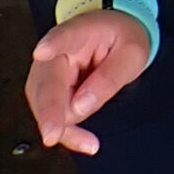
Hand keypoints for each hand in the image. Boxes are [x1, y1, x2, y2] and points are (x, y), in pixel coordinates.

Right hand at [26, 10, 150, 155]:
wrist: (116, 34)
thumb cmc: (122, 39)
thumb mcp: (131, 54)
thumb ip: (109, 78)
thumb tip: (79, 107)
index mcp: (80, 32)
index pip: (64, 36)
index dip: (52, 44)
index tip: (42, 52)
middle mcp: (57, 52)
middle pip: (45, 82)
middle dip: (48, 112)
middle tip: (53, 135)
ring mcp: (48, 72)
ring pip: (43, 105)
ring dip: (60, 126)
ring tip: (87, 142)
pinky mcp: (49, 91)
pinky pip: (51, 115)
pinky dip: (65, 131)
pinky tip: (82, 141)